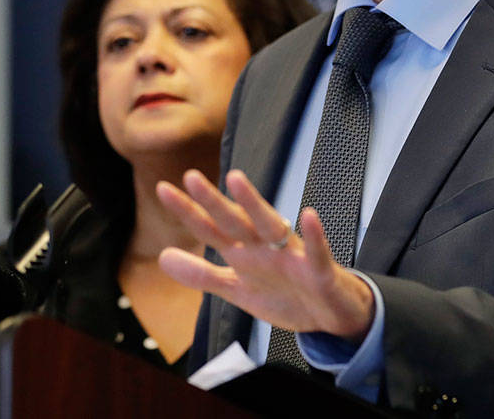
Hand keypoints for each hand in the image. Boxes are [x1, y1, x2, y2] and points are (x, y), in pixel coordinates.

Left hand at [156, 168, 374, 341]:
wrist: (331, 316)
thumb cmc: (286, 294)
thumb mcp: (237, 289)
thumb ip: (202, 274)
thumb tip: (163, 256)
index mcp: (245, 253)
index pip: (211, 230)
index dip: (188, 212)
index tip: (163, 189)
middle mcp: (265, 247)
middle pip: (236, 222)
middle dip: (214, 202)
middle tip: (191, 178)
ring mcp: (292, 256)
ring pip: (271, 226)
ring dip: (255, 205)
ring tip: (236, 181)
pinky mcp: (319, 271)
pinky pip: (316, 252)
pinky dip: (314, 236)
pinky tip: (308, 217)